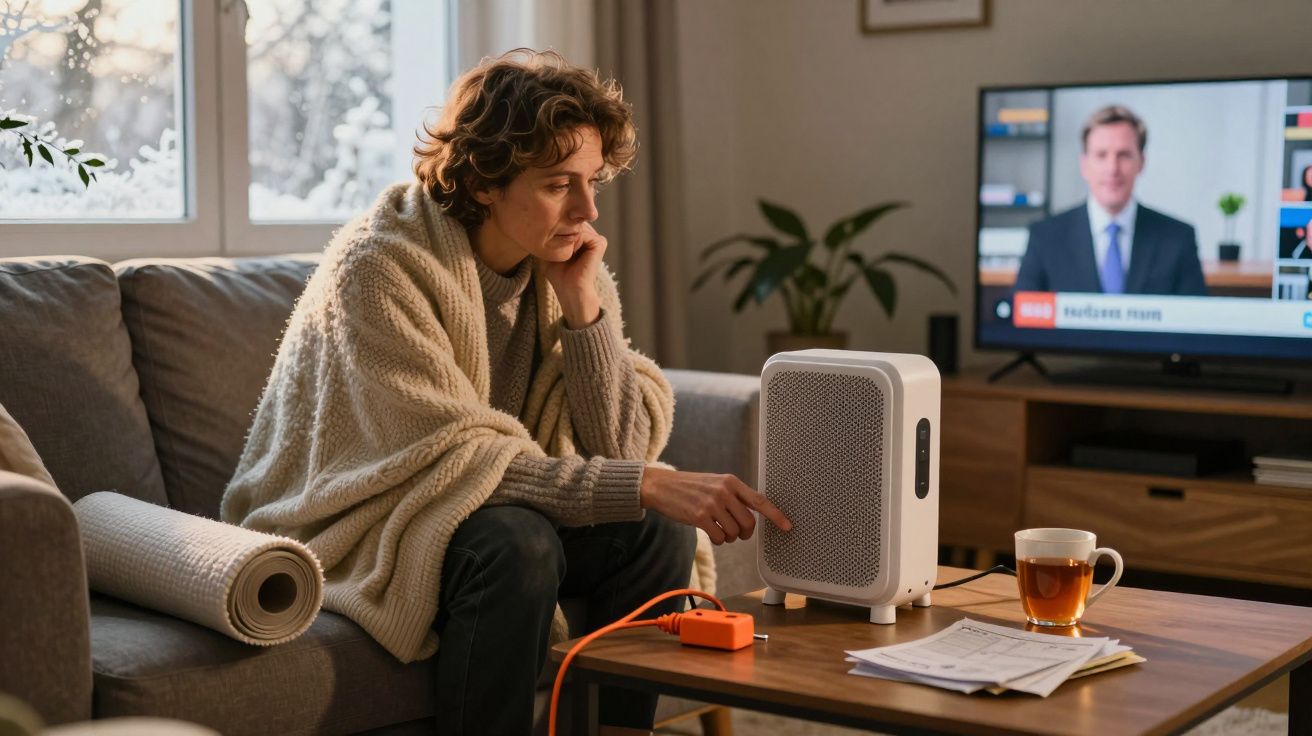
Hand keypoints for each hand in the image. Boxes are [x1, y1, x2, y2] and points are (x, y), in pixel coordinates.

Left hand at [544, 222, 604, 327]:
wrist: (570, 290)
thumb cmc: (559, 275)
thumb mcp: (551, 251)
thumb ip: (551, 237)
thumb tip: (543, 222)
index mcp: (582, 239)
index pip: (567, 223)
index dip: (555, 230)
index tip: (549, 245)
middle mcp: (591, 237)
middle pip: (571, 223)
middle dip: (560, 233)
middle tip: (557, 251)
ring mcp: (597, 239)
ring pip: (576, 227)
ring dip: (565, 239)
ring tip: (564, 255)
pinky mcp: (600, 242)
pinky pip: (582, 233)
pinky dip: (573, 242)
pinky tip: (571, 254)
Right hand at [639, 467, 791, 543]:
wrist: (662, 486)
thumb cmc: (690, 487)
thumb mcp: (715, 483)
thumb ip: (733, 495)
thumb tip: (751, 516)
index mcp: (731, 482)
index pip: (759, 500)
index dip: (775, 515)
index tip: (788, 526)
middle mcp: (724, 491)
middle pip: (748, 523)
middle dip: (745, 533)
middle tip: (736, 533)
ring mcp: (712, 504)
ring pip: (734, 533)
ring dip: (729, 537)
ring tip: (719, 530)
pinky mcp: (699, 517)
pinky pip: (720, 538)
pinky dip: (718, 540)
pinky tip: (710, 532)